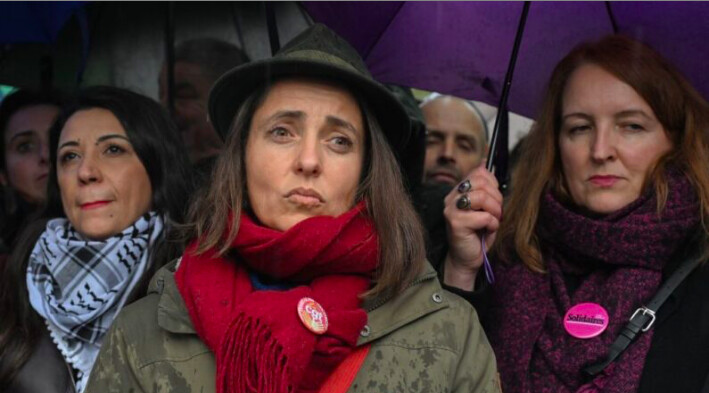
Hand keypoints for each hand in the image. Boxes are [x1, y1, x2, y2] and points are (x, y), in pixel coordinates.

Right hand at [443, 166, 502, 289]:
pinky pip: (483, 216)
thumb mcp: (485, 207)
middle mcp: (451, 198)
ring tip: (494, 221)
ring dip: (495, 210)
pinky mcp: (455, 223)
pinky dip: (492, 224)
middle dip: (496, 197)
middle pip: (481, 182)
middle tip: (498, 212)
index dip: (493, 184)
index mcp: (458, 191)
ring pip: (481, 197)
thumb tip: (484, 163)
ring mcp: (451, 209)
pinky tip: (487, 230)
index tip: (495, 199)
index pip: (478, 173)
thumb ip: (485, 188)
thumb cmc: (478, 234)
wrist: (468, 259)